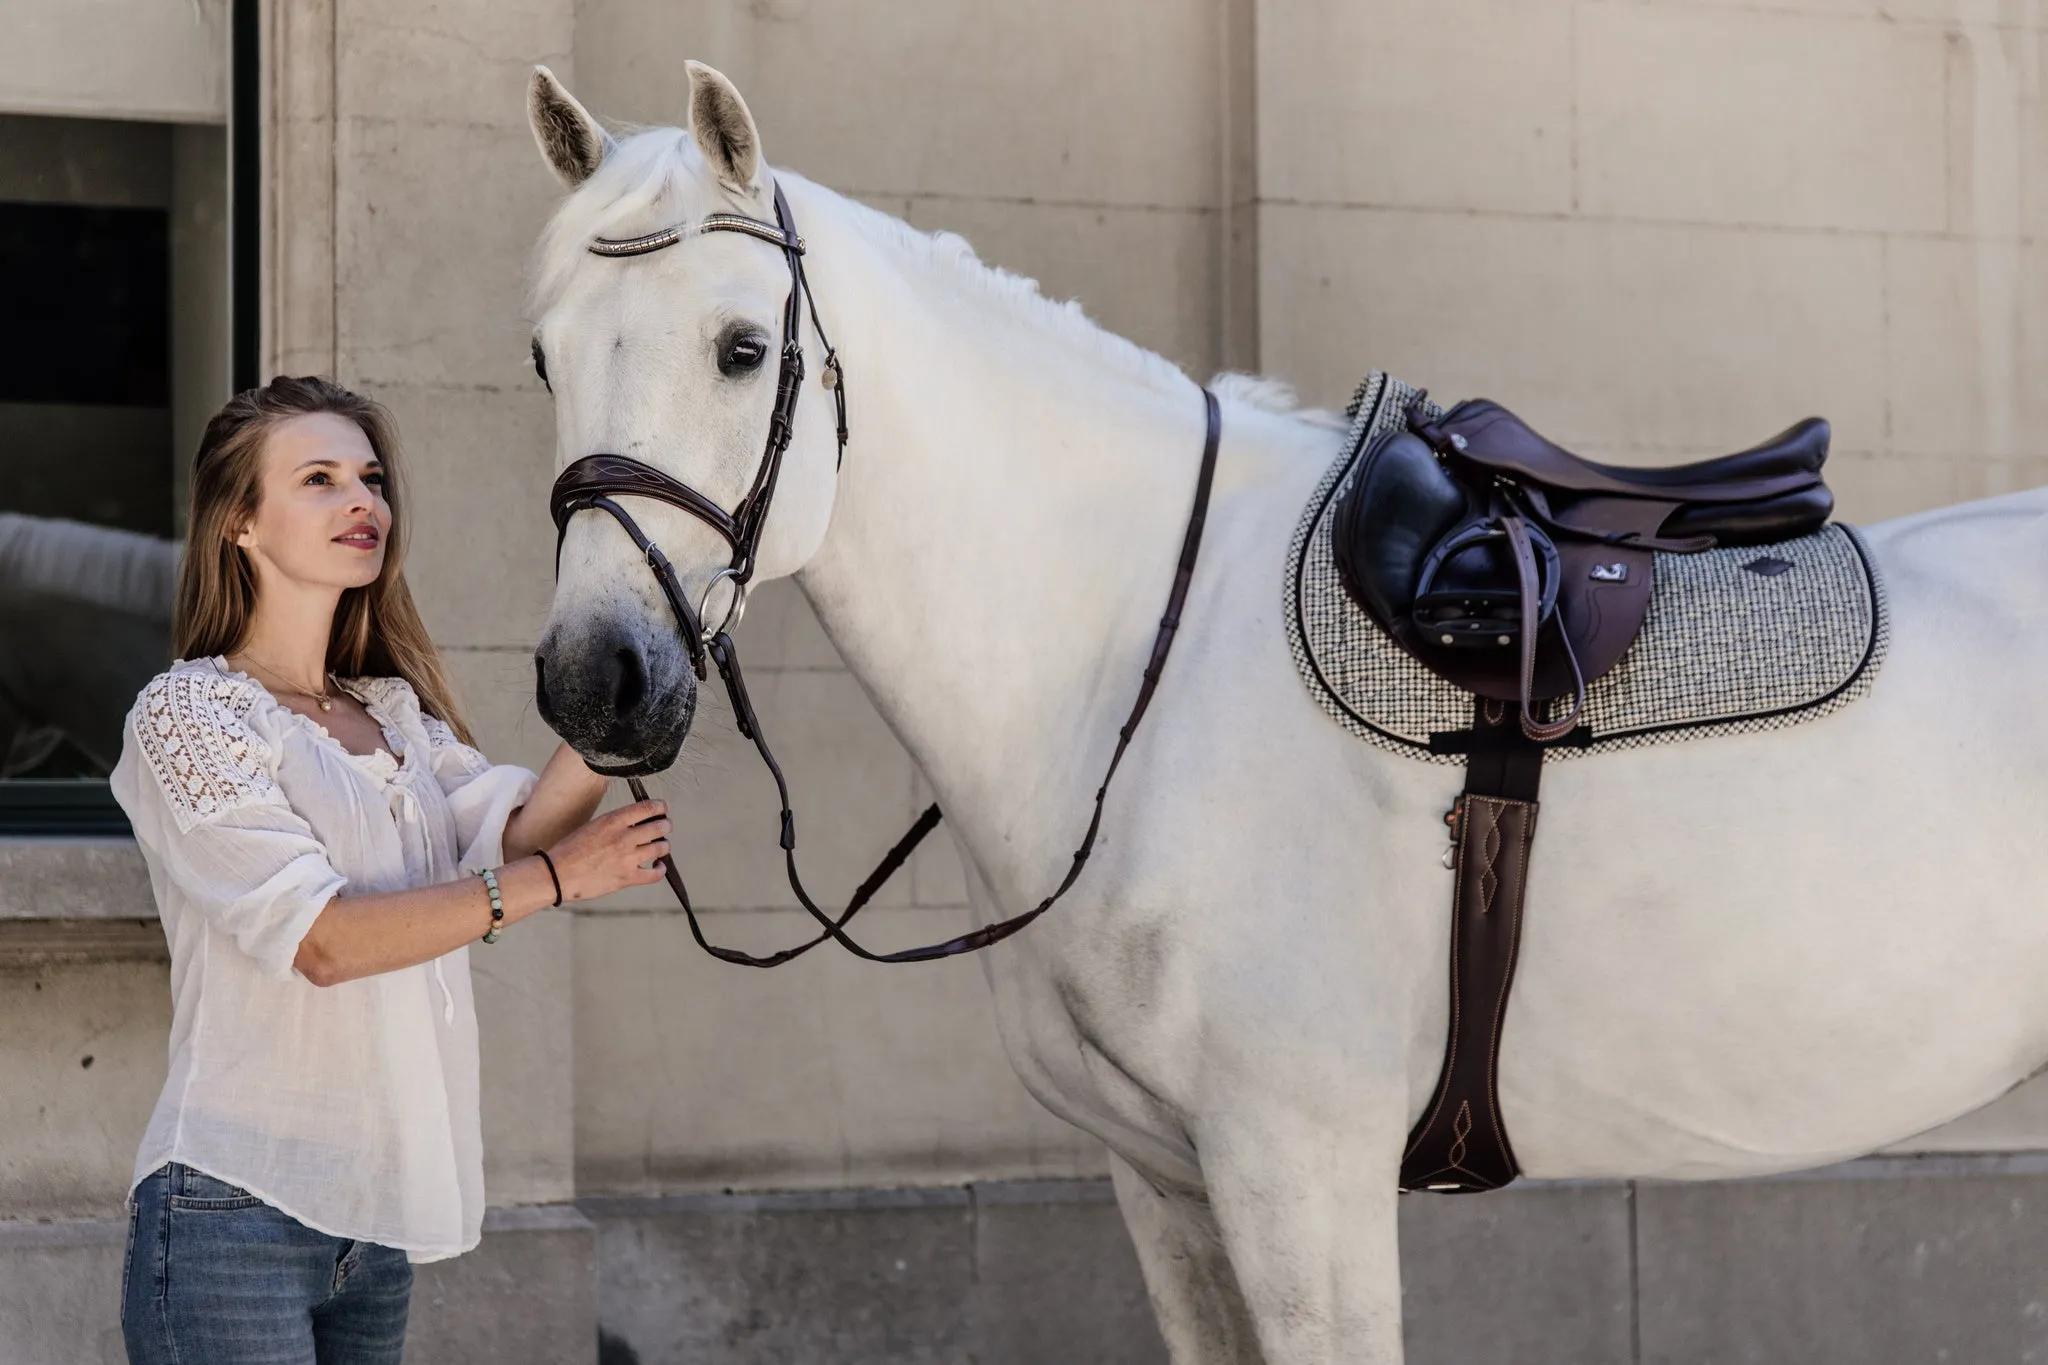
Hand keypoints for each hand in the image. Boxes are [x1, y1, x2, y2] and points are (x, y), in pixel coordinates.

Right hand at [544, 799, 670, 900]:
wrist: (557, 874)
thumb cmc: (569, 851)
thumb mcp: (592, 826)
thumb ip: (614, 824)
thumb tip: (634, 824)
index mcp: (613, 821)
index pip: (647, 807)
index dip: (660, 807)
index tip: (663, 808)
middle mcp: (624, 837)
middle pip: (659, 827)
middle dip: (665, 826)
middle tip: (665, 827)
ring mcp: (627, 858)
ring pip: (661, 848)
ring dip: (664, 846)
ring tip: (661, 846)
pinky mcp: (627, 878)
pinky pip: (655, 874)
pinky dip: (660, 869)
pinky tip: (657, 866)